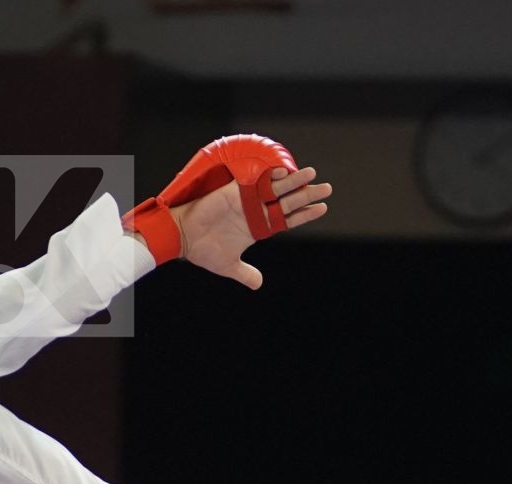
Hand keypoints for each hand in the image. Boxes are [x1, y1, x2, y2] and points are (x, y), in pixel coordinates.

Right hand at [173, 165, 331, 288]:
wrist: (184, 239)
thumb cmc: (205, 252)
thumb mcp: (229, 266)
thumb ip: (245, 273)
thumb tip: (258, 284)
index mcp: (258, 228)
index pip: (287, 219)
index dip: (304, 214)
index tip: (322, 209)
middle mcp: (256, 212)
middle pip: (287, 202)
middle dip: (307, 195)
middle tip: (327, 189)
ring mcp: (247, 201)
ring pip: (276, 189)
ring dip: (294, 182)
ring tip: (312, 174)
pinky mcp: (235, 193)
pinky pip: (256, 182)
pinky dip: (270, 177)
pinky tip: (284, 172)